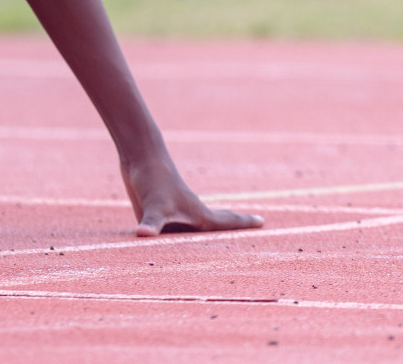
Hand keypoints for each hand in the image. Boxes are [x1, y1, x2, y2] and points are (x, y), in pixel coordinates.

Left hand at [122, 158, 263, 237]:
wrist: (138, 156)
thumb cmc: (152, 180)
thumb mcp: (153, 206)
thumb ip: (151, 224)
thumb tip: (142, 235)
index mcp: (199, 216)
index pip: (227, 224)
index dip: (245, 224)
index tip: (264, 222)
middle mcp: (189, 217)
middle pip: (215, 227)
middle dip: (230, 233)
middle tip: (250, 234)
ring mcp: (173, 215)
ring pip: (192, 232)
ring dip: (201, 239)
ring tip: (211, 246)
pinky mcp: (157, 212)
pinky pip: (169, 232)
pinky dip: (172, 239)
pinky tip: (167, 244)